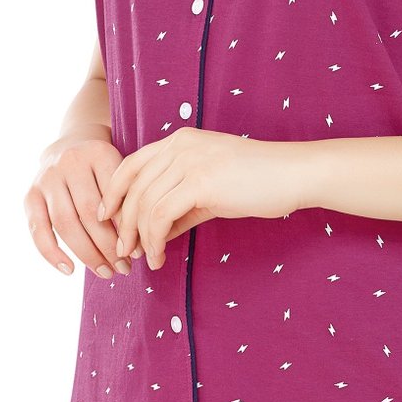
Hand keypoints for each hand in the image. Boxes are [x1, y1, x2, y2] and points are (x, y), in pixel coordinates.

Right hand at [23, 133, 134, 279]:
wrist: (70, 147)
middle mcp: (70, 162)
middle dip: (109, 246)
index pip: (115, 197)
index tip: (138, 252)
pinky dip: (51, 253)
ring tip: (105, 272)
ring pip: (66, 223)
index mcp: (98, 154)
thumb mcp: (122, 173)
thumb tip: (137, 250)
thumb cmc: (105, 170)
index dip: (127, 228)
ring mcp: (47, 178)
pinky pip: (38, 229)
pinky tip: (69, 270)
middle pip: (90, 212)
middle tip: (124, 268)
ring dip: (87, 253)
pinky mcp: (30, 195)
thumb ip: (129, 202)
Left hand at [96, 129, 303, 270]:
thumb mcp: (211, 190)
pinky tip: (160, 256)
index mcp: (179, 141)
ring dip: (139, 238)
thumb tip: (158, 234)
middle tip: (123, 251)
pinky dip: (155, 240)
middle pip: (133, 187)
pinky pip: (161, 216)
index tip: (108, 219)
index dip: (114, 193)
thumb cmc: (258, 182)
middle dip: (123, 223)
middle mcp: (179, 146)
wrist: (293, 175)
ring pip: (145, 204)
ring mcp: (189, 162)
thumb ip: (181, 207)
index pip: (131, 164)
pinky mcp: (201, 182)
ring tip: (144, 259)